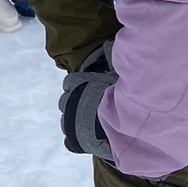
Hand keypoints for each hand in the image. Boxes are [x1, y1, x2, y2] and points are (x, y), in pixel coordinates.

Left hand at [59, 42, 117, 162]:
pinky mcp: (74, 141)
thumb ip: (109, 59)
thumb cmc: (120, 95)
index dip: (78, 86)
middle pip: (65, 100)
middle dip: (74, 102)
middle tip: (91, 107)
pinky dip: (76, 140)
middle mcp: (69, 102)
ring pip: (65, 120)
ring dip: (74, 120)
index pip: (70, 82)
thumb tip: (107, 45)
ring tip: (89, 123)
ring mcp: (70, 122)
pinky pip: (69, 141)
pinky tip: (87, 139)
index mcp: (77, 85)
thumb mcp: (116, 74)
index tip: (88, 90)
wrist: (122, 125)